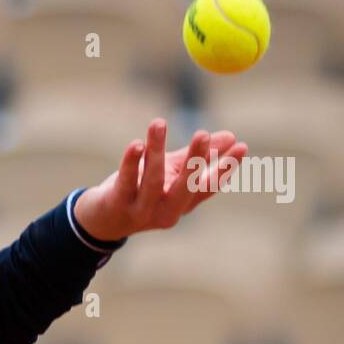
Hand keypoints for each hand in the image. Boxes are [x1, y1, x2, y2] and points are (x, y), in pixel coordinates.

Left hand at [72, 118, 247, 241]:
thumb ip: (196, 157)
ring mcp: (141, 211)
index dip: (225, 167)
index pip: (207, 186)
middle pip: (185, 187)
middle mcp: (165, 211)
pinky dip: (131, 162)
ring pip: (153, 180)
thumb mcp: (171, 174)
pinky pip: (126, 181)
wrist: (101, 220)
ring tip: (159, 123)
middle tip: (202, 133)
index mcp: (183, 204)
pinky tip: (136, 144)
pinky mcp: (117, 204)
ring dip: (156, 150)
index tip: (242, 145)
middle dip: (195, 161)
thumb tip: (231, 136)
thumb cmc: (141, 192)